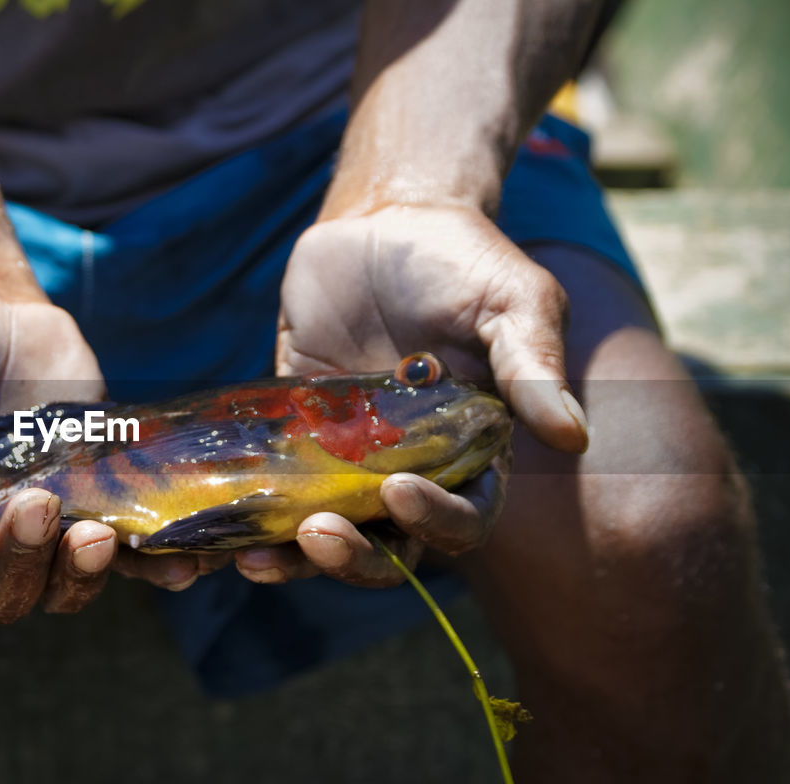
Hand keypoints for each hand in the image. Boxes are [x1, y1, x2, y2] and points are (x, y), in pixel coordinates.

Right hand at [0, 281, 207, 624]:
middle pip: (1, 599)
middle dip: (19, 566)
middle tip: (32, 506)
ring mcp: (41, 532)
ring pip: (61, 588)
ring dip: (80, 575)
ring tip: (97, 533)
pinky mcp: (95, 506)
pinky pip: (128, 558)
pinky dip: (153, 567)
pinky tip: (184, 564)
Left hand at [237, 203, 585, 585]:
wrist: (386, 220)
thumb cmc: (463, 260)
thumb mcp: (512, 300)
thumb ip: (533, 365)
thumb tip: (572, 437)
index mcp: (470, 454)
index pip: (462, 518)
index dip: (436, 523)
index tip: (401, 493)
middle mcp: (408, 468)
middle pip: (388, 546)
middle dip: (355, 558)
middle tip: (317, 535)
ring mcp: (345, 456)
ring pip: (324, 531)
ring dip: (292, 556)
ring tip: (253, 557)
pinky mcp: (293, 432)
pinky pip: (271, 485)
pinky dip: (248, 511)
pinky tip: (217, 526)